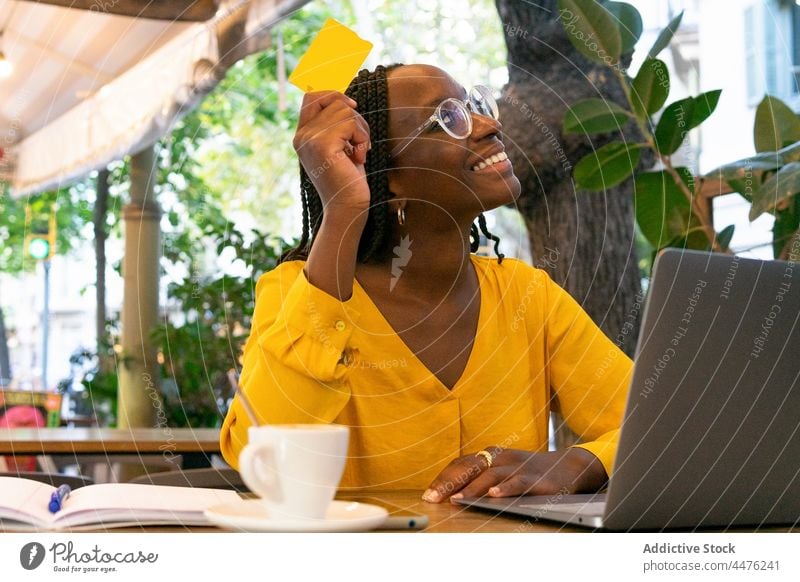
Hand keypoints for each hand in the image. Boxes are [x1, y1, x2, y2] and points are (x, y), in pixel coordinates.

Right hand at [292, 91, 371, 212]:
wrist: (347, 208)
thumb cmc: (348, 181)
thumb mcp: (340, 147)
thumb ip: (337, 125)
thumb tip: (348, 101)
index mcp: (303, 136)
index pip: (312, 96)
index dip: (334, 94)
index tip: (352, 106)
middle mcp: (302, 136)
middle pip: (334, 101)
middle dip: (355, 119)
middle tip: (359, 144)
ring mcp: (309, 139)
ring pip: (344, 110)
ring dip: (361, 131)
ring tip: (358, 153)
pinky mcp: (322, 145)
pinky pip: (350, 123)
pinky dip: (361, 139)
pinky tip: (358, 158)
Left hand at [421, 447, 607, 502]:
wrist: (569, 467)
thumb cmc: (529, 471)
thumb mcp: (502, 470)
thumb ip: (481, 477)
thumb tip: (451, 492)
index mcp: (490, 455)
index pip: (461, 465)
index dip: (443, 479)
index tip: (428, 494)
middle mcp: (501, 457)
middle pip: (470, 467)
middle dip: (449, 483)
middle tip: (433, 498)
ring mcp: (518, 466)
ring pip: (490, 475)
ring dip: (472, 487)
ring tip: (457, 499)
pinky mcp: (535, 477)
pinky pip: (518, 482)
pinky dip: (505, 488)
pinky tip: (494, 495)